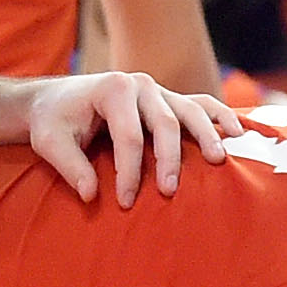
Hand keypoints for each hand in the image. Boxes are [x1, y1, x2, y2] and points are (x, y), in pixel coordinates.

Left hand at [27, 74, 235, 207]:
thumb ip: (69, 166)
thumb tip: (91, 195)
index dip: (129, 171)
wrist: (56, 100)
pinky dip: (220, 117)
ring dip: (206, 136)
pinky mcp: (169, 100)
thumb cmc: (53, 121)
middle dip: (168, 159)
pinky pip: (201, 105)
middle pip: (164, 123)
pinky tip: (237, 134)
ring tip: (217, 161)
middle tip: (169, 191)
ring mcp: (158, 91)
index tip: (125, 202)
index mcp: (113, 88)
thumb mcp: (50, 141)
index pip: (129, 135)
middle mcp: (140, 84)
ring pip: (190, 111)